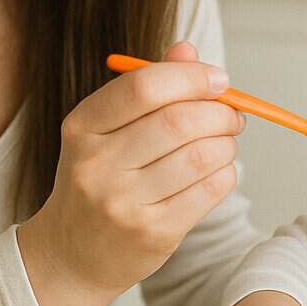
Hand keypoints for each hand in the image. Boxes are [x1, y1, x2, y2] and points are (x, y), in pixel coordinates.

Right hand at [18, 42, 244, 305]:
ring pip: (201, 156)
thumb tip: (188, 51)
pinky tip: (217, 171)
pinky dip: (226, 173)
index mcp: (82, 127)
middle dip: (220, 112)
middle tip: (232, 114)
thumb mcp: (106, 129)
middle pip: (179, 121)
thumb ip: (147, 88)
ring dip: (226, 144)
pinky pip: (210, 190)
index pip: (144, 87)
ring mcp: (122, 203)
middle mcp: (96, 164)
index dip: (191, 77)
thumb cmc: (100, 179)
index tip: (219, 79)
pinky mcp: (153, 233)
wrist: (74, 254)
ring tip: (224, 143)